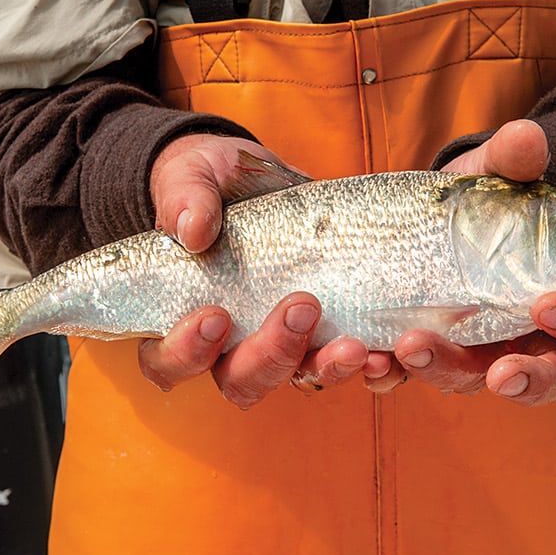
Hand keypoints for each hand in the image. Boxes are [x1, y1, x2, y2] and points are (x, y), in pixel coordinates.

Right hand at [140, 134, 367, 406]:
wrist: (253, 174)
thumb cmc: (207, 185)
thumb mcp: (191, 179)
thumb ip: (185, 200)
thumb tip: (192, 229)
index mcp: (183, 319)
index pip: (169, 361)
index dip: (186, 353)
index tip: (214, 317)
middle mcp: (231, 345)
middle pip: (242, 380)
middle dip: (272, 354)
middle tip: (301, 307)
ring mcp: (281, 342)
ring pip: (298, 377)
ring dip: (327, 367)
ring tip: (355, 345)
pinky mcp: (326, 331)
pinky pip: (346, 362)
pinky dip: (368, 364)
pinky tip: (385, 352)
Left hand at [367, 119, 555, 404]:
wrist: (418, 217)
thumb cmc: (478, 204)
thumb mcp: (491, 178)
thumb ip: (510, 162)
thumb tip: (527, 138)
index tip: (548, 305)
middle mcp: (533, 334)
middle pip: (555, 376)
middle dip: (530, 379)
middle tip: (501, 372)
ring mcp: (479, 353)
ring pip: (475, 380)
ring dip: (445, 371)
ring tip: (410, 346)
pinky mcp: (426, 358)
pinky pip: (411, 380)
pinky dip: (390, 375)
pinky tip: (369, 360)